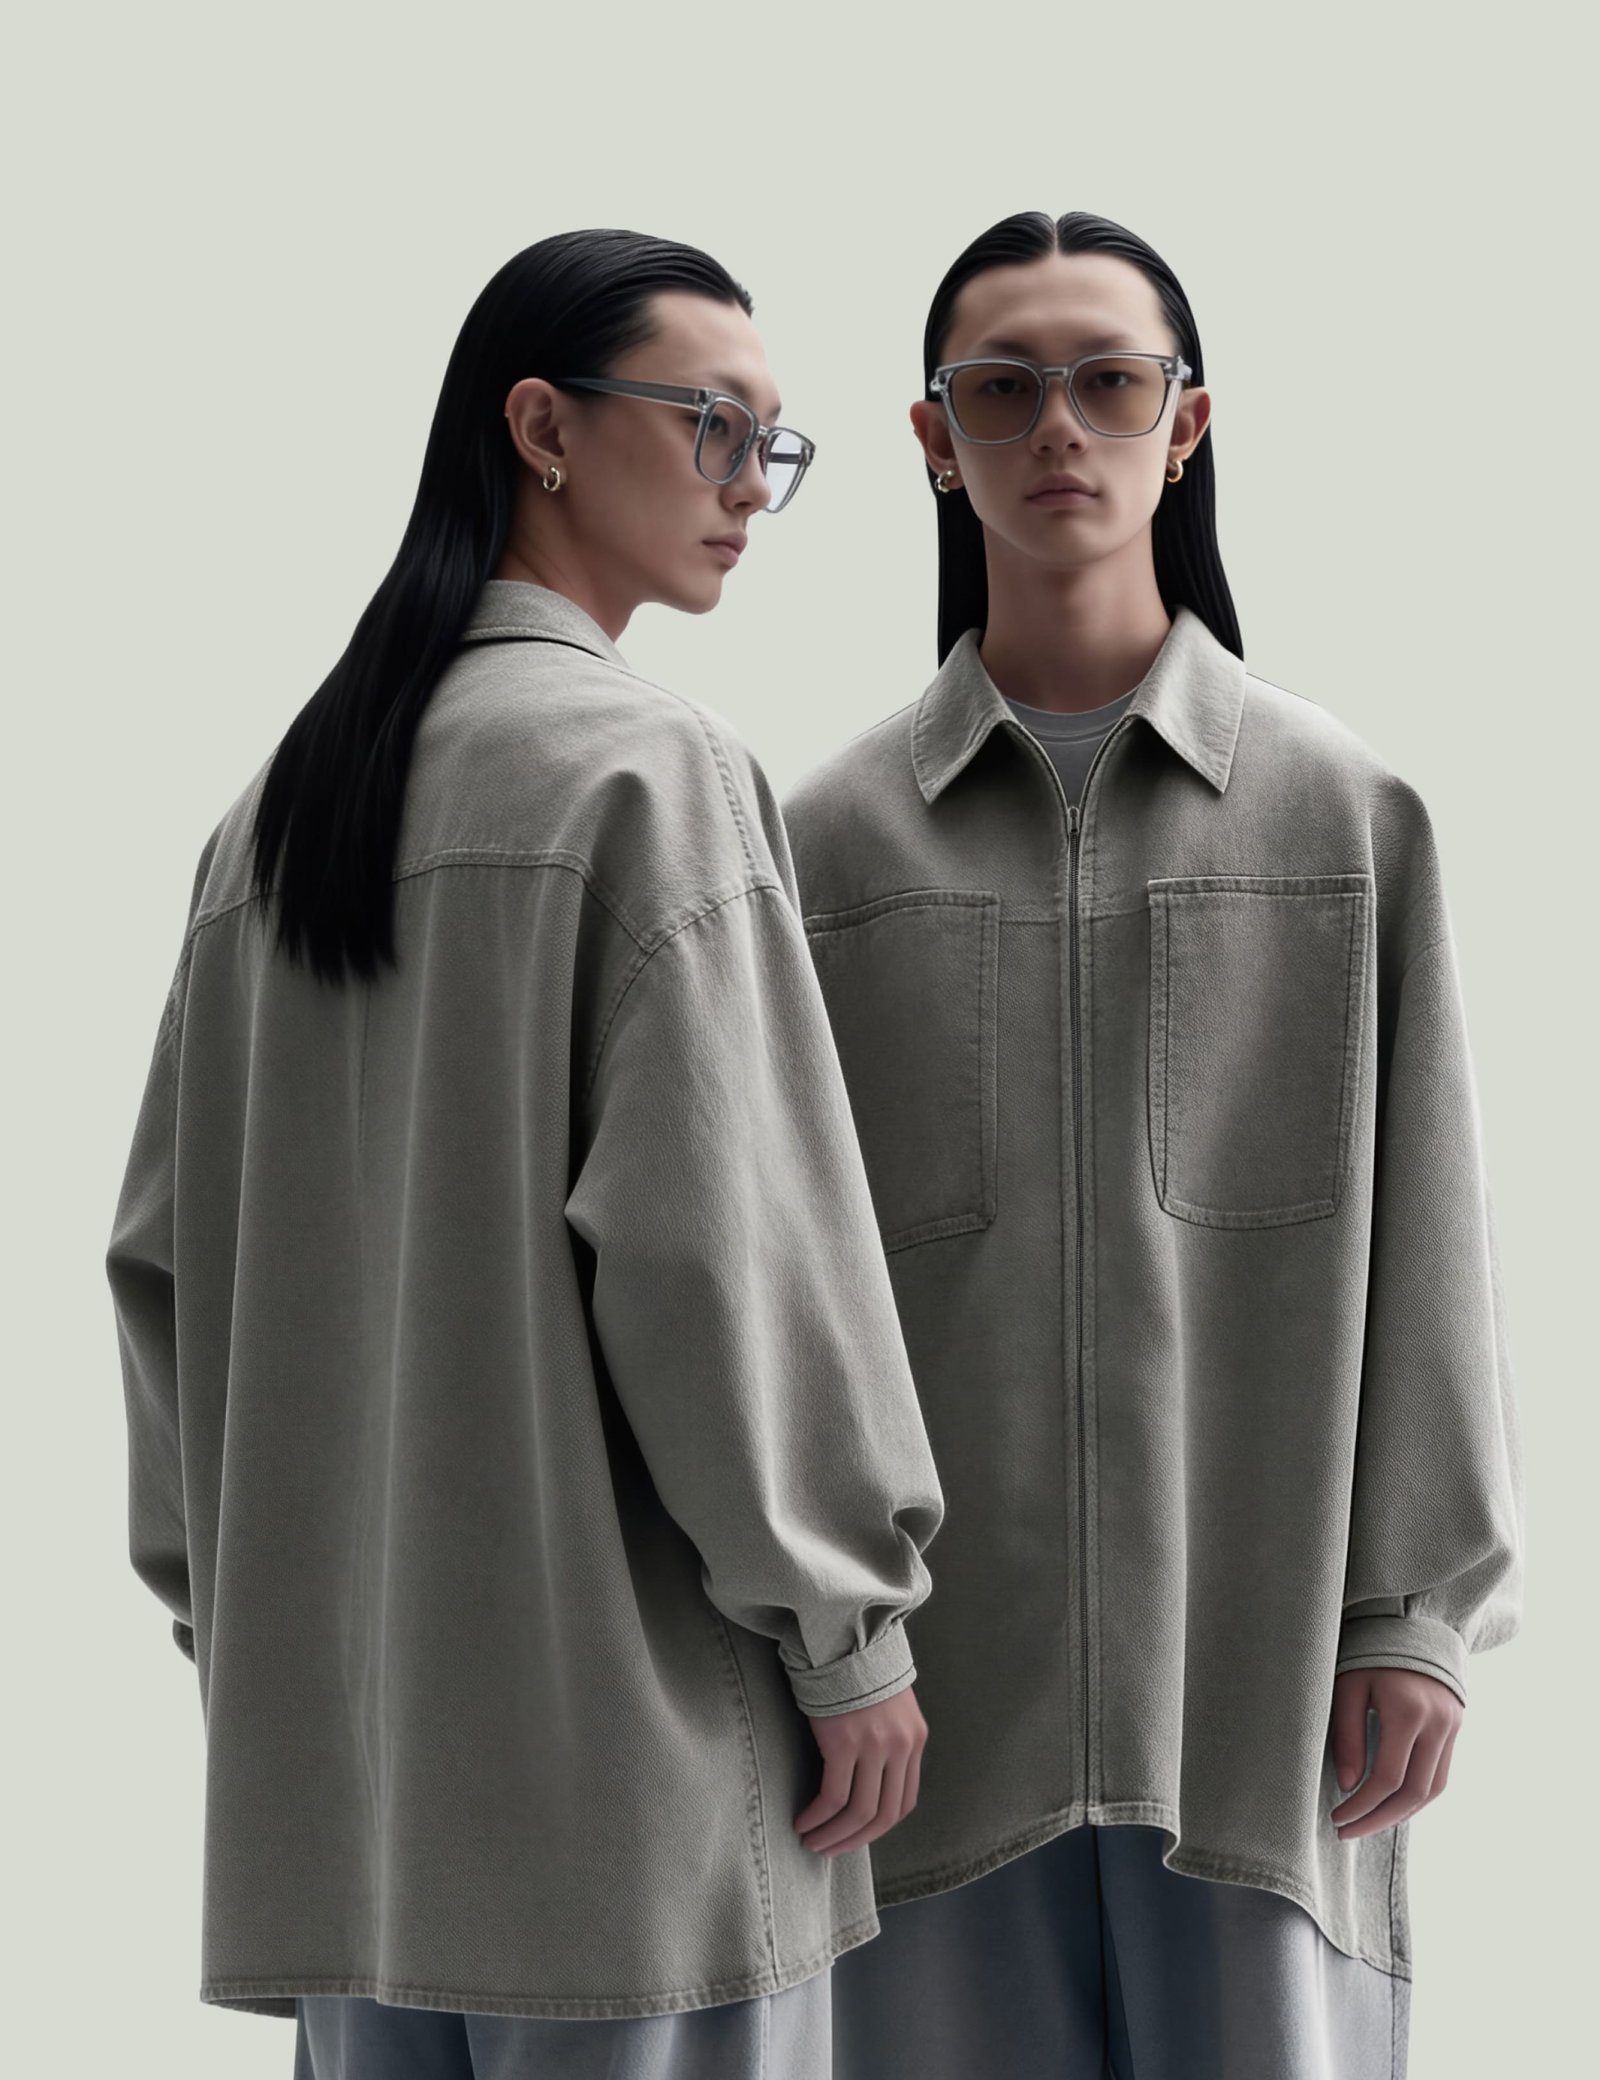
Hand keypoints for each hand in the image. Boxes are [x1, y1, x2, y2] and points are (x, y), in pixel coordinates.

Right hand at [793, 1685, 927, 1855]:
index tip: (854, 1836)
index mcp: (915, 1739)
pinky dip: (818, 1816)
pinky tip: (803, 1821)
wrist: (844, 1633)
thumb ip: (888, 1739)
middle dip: (854, 1841)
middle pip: (884, 1816)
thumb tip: (868, 1777)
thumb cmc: (858, 1668)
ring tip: (811, 1842)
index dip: (878, 1827)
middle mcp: (900, 1746)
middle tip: (828, 1850)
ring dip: (833, 1836)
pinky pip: (833, 1796)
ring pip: (858, 1813)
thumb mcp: (889, 1706)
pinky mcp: (845, 1741)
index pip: (904, 1802)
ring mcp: (874, 1745)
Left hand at [1328, 1666, 1463, 1838]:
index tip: (1337, 1818)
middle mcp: (1437, 1723)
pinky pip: (1440, 1775)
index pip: (1386, 1778)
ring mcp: (1452, 1727)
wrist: (1411, 1624)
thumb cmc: (1369, 1653)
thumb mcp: (1348, 1686)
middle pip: (1413, 1792)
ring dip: (1401, 1814)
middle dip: (1379, 1819)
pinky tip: (1391, 1804)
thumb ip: (1347, 1736)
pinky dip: (1417, 1796)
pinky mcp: (1456, 1728)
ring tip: (1368, 1823)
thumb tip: (1348, 1787)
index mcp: (1407, 1710)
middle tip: (1347, 1831)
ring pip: (1432, 1790)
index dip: (1361, 1806)